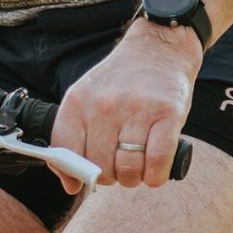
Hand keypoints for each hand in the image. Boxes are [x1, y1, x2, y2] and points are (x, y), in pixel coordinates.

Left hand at [52, 23, 197, 193]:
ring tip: (137, 167)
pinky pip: (157, 163)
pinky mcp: (168, 114)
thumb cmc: (123, 80)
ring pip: (129, 170)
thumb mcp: (88, 97)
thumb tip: (71, 185)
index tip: (86, 175)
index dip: (75, 173)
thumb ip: (73, 137)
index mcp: (78, 101)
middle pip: (100, 168)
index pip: (64, 153)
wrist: (159, 46)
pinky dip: (155, 176)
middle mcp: (104, 105)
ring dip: (134, 179)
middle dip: (110, 177)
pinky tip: (154, 171)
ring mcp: (137, 109)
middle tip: (119, 166)